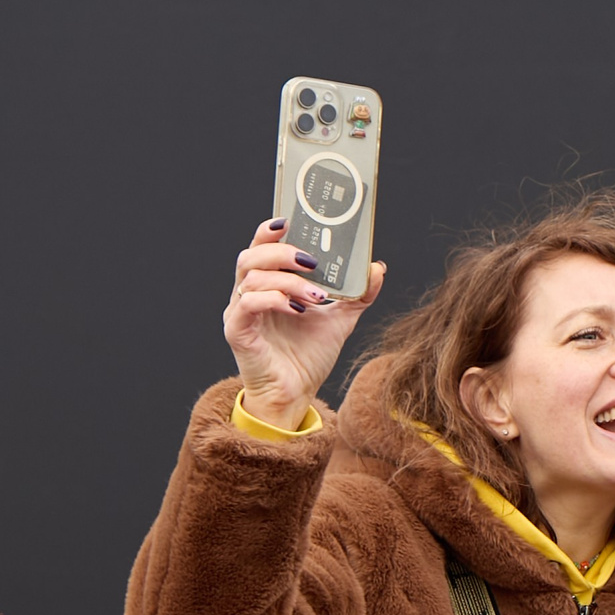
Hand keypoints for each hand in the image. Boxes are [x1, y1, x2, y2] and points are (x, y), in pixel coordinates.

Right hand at [222, 218, 386, 430]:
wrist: (296, 395)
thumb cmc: (307, 357)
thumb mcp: (340, 320)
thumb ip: (357, 295)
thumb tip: (377, 268)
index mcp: (268, 284)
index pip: (261, 247)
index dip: (270, 230)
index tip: (291, 219)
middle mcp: (249, 294)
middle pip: (251, 255)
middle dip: (282, 251)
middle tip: (312, 261)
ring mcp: (240, 312)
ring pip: (252, 277)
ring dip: (287, 280)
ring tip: (316, 296)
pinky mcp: (237, 331)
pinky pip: (247, 304)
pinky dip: (274, 300)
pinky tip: (296, 309)